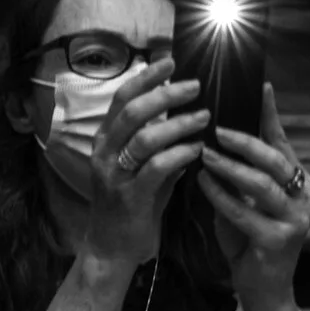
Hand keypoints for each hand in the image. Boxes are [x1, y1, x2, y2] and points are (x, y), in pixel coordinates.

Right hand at [64, 58, 209, 272]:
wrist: (113, 249)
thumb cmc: (132, 204)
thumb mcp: (143, 167)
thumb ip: (158, 142)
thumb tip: (186, 113)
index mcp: (105, 139)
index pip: (121, 97)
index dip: (146, 77)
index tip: (170, 62)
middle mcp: (104, 152)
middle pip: (132, 111)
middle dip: (165, 94)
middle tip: (195, 85)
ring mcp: (114, 175)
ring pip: (145, 137)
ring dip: (178, 123)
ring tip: (204, 116)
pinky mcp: (130, 197)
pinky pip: (157, 167)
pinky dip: (180, 153)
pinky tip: (198, 148)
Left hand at [198, 84, 309, 309]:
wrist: (261, 286)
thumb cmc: (249, 237)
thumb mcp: (246, 198)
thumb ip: (240, 170)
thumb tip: (217, 132)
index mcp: (299, 182)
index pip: (283, 142)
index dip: (271, 115)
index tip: (261, 86)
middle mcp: (305, 197)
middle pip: (276, 161)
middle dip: (246, 141)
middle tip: (217, 129)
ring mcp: (296, 220)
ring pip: (262, 185)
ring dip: (230, 168)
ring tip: (205, 154)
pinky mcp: (280, 241)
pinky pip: (245, 212)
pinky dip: (221, 196)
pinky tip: (203, 182)